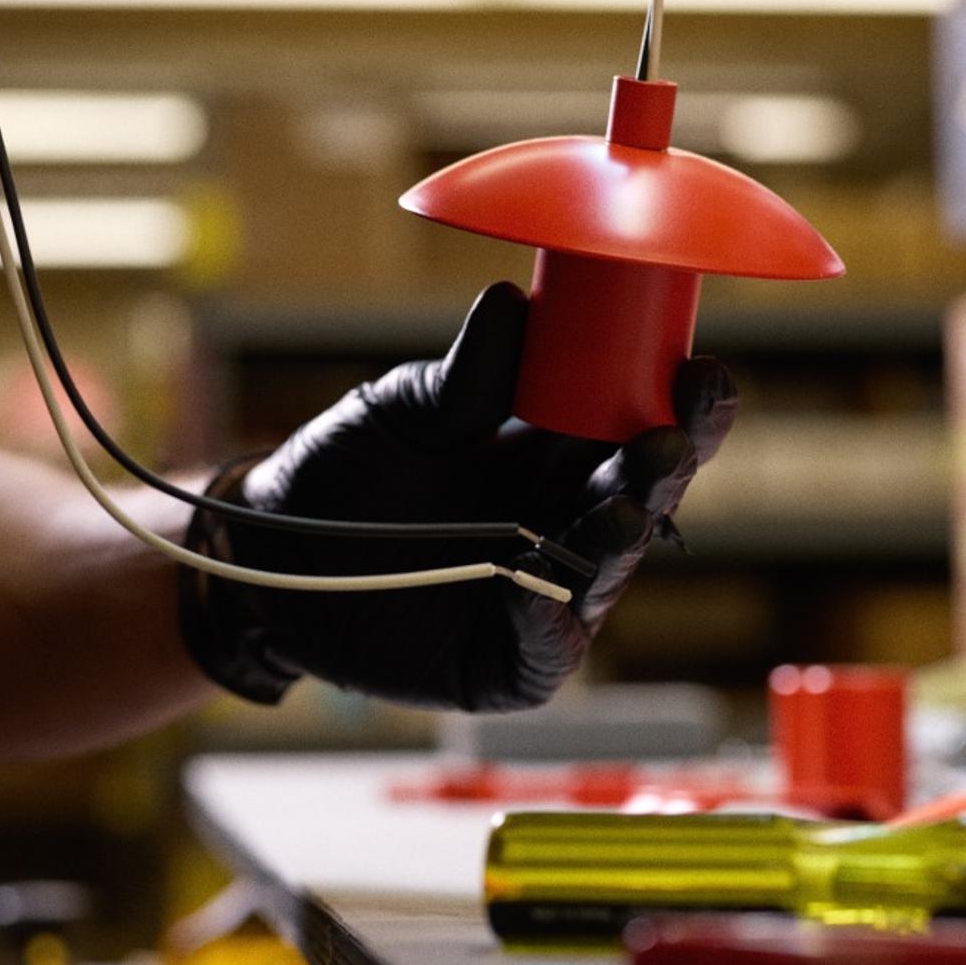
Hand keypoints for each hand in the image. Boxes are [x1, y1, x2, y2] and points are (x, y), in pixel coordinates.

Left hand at [179, 285, 735, 711]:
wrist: (266, 548)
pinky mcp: (508, 661)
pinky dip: (549, 623)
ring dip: (621, 541)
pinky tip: (541, 595)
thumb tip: (515, 303)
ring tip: (622, 508)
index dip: (686, 404)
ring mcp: (545, 592)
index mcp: (565, 451)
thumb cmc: (346, 466)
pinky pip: (547, 648)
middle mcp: (569, 520)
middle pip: (647, 497)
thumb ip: (469, 375)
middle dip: (668, 468)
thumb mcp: (406, 409)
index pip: (650, 426)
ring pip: (607, 571)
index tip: (699, 370)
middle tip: (668, 438)